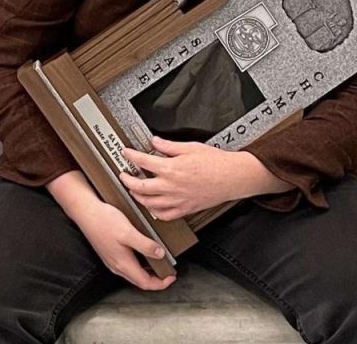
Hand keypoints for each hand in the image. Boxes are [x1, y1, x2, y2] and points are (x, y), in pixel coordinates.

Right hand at [73, 198, 175, 290]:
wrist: (86, 212)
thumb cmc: (104, 221)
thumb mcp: (128, 232)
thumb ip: (145, 245)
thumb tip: (160, 255)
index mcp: (123, 264)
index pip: (145, 283)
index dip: (161, 283)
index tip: (172, 276)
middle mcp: (116, 266)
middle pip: (140, 280)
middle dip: (156, 279)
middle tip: (169, 271)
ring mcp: (112, 260)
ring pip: (134, 273)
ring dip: (148, 271)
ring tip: (160, 263)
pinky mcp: (110, 253)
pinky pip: (128, 265)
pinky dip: (140, 264)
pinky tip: (144, 253)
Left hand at [120, 136, 260, 220]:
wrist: (231, 177)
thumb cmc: (215, 162)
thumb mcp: (190, 147)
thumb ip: (169, 146)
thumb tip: (156, 142)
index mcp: (171, 168)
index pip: (143, 161)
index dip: (131, 156)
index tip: (126, 153)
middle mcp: (171, 186)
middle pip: (140, 186)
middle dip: (128, 181)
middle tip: (124, 176)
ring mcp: (177, 200)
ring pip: (149, 203)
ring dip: (138, 197)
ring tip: (134, 191)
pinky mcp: (185, 209)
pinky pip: (165, 215)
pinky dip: (155, 212)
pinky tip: (153, 207)